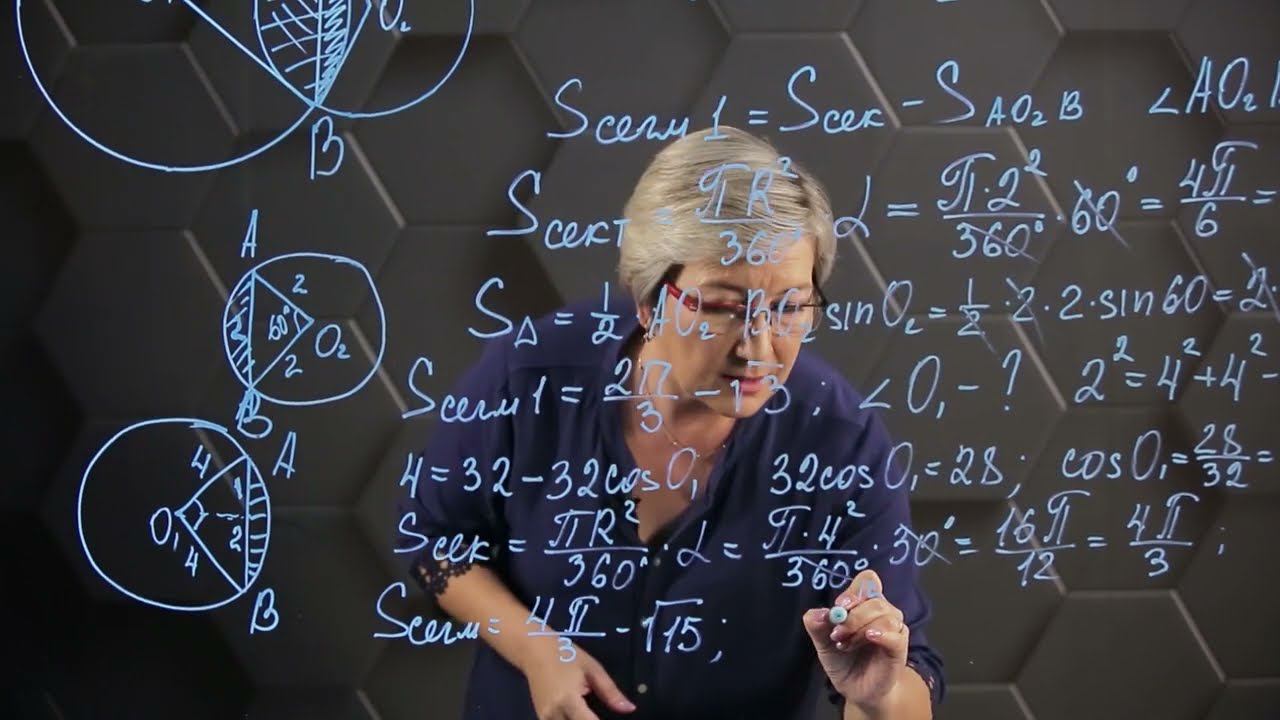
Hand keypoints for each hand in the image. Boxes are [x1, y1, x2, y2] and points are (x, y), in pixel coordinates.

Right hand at [522, 639, 635, 719]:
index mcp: (568, 700)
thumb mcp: (592, 669)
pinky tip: (580, 715)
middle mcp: (554, 713)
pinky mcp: (541, 717)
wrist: (534, 650)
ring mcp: (544, 717)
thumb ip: (610, 692)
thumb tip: (630, 709)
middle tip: (600, 714)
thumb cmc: (566, 655)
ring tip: (590, 715)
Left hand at [801, 570, 907, 712]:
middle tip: (837, 634)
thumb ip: (816, 625)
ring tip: (845, 645)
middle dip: (852, 616)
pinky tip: (870, 637)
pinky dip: (883, 633)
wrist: (856, 690)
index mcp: (864, 604)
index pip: (867, 581)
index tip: (840, 606)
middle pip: (874, 599)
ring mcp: (893, 629)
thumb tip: (817, 613)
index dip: (854, 590)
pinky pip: (897, 634)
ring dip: (860, 628)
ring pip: (884, 614)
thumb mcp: (823, 642)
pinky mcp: (899, 648)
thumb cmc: (843, 661)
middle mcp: (882, 612)